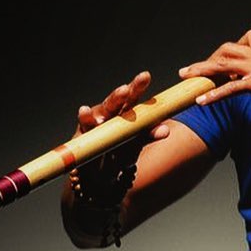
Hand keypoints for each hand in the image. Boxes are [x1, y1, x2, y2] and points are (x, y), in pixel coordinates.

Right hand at [74, 70, 168, 187]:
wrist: (102, 174)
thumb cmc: (120, 152)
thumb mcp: (137, 143)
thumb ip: (150, 135)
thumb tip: (166, 130)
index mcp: (125, 113)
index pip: (133, 97)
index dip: (138, 86)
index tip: (145, 76)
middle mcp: (110, 113)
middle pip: (116, 101)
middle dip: (121, 94)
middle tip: (127, 89)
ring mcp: (95, 122)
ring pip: (101, 111)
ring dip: (106, 107)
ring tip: (114, 102)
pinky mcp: (83, 133)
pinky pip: (84, 125)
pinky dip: (85, 117)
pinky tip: (85, 111)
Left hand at [178, 30, 250, 106]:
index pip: (238, 44)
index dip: (226, 54)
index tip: (221, 64)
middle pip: (224, 51)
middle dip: (208, 60)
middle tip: (194, 70)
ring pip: (222, 65)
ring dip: (202, 71)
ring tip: (186, 77)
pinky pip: (231, 88)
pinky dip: (215, 94)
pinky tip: (203, 100)